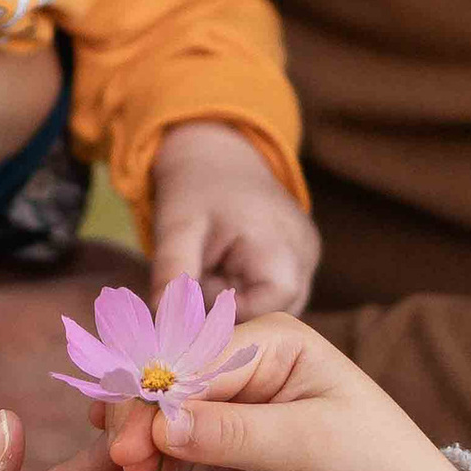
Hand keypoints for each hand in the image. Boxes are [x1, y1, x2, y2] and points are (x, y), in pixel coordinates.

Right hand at [103, 317, 470, 470]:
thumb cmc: (374, 466)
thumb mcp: (306, 445)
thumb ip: (232, 432)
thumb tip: (161, 424)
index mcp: (273, 340)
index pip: (193, 360)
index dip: (154, 398)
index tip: (127, 443)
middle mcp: (249, 362)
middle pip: (172, 381)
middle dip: (142, 417)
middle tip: (121, 460)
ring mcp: (236, 403)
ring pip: (169, 414)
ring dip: (144, 439)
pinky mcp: (230, 443)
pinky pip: (181, 445)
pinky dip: (160, 459)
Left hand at [149, 123, 319, 316]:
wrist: (218, 155)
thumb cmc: (196, 189)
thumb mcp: (177, 226)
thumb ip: (173, 271)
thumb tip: (162, 316)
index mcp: (280, 242)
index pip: (269, 307)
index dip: (229, 314)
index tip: (195, 299)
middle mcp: (305, 254)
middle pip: (274, 315)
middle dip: (231, 310)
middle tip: (201, 276)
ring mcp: (309, 258)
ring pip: (275, 311)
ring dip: (238, 303)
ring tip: (216, 268)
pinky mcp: (304, 261)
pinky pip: (277, 297)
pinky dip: (248, 293)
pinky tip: (229, 268)